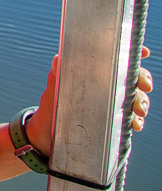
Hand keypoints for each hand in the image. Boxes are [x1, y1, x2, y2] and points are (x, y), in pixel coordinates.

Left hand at [26, 48, 152, 151]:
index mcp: (90, 74)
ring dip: (142, 101)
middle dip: (141, 79)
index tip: (143, 52)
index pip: (114, 59)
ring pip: (134, 97)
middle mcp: (103, 87)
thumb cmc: (50, 109)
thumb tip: (59, 58)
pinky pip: (130, 118)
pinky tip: (135, 124)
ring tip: (138, 111)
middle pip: (130, 78)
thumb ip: (57, 74)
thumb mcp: (53, 90)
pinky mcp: (113, 123)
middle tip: (144, 87)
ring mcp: (109, 105)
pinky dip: (136, 120)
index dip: (130, 54)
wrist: (45, 137)